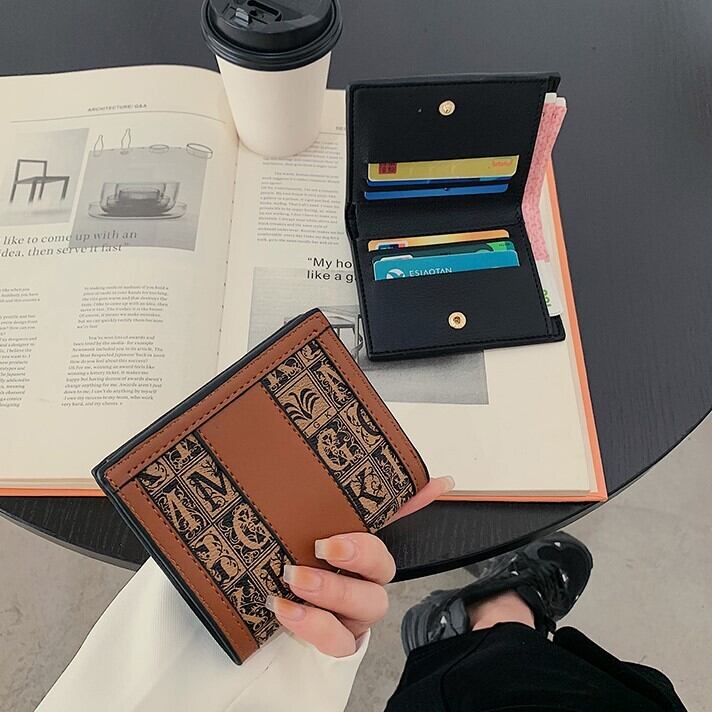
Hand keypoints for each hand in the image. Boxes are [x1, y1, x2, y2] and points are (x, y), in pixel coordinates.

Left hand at [265, 476, 453, 656]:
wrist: (262, 616)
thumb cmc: (286, 563)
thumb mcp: (295, 524)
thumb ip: (322, 497)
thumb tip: (379, 461)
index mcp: (359, 548)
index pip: (396, 518)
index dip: (418, 500)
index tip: (434, 483)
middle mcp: (365, 579)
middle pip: (384, 567)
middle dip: (360, 554)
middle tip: (324, 545)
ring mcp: (355, 614)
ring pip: (368, 605)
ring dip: (333, 591)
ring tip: (295, 577)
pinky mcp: (338, 643)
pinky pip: (337, 642)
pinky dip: (312, 625)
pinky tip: (283, 606)